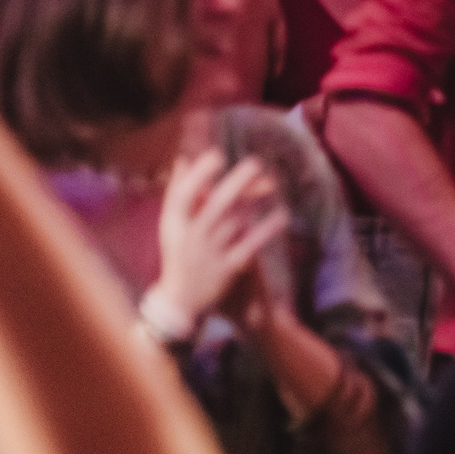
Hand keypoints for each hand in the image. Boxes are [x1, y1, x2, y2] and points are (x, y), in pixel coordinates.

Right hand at [146, 150, 287, 329]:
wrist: (180, 299)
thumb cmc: (179, 251)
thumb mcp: (172, 224)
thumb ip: (179, 192)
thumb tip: (184, 157)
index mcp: (174, 224)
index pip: (183, 196)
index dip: (198, 175)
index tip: (217, 154)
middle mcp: (191, 237)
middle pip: (215, 206)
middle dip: (236, 184)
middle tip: (256, 162)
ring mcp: (210, 254)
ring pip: (235, 222)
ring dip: (254, 201)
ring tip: (271, 182)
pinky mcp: (228, 268)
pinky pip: (250, 246)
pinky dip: (266, 230)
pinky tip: (282, 214)